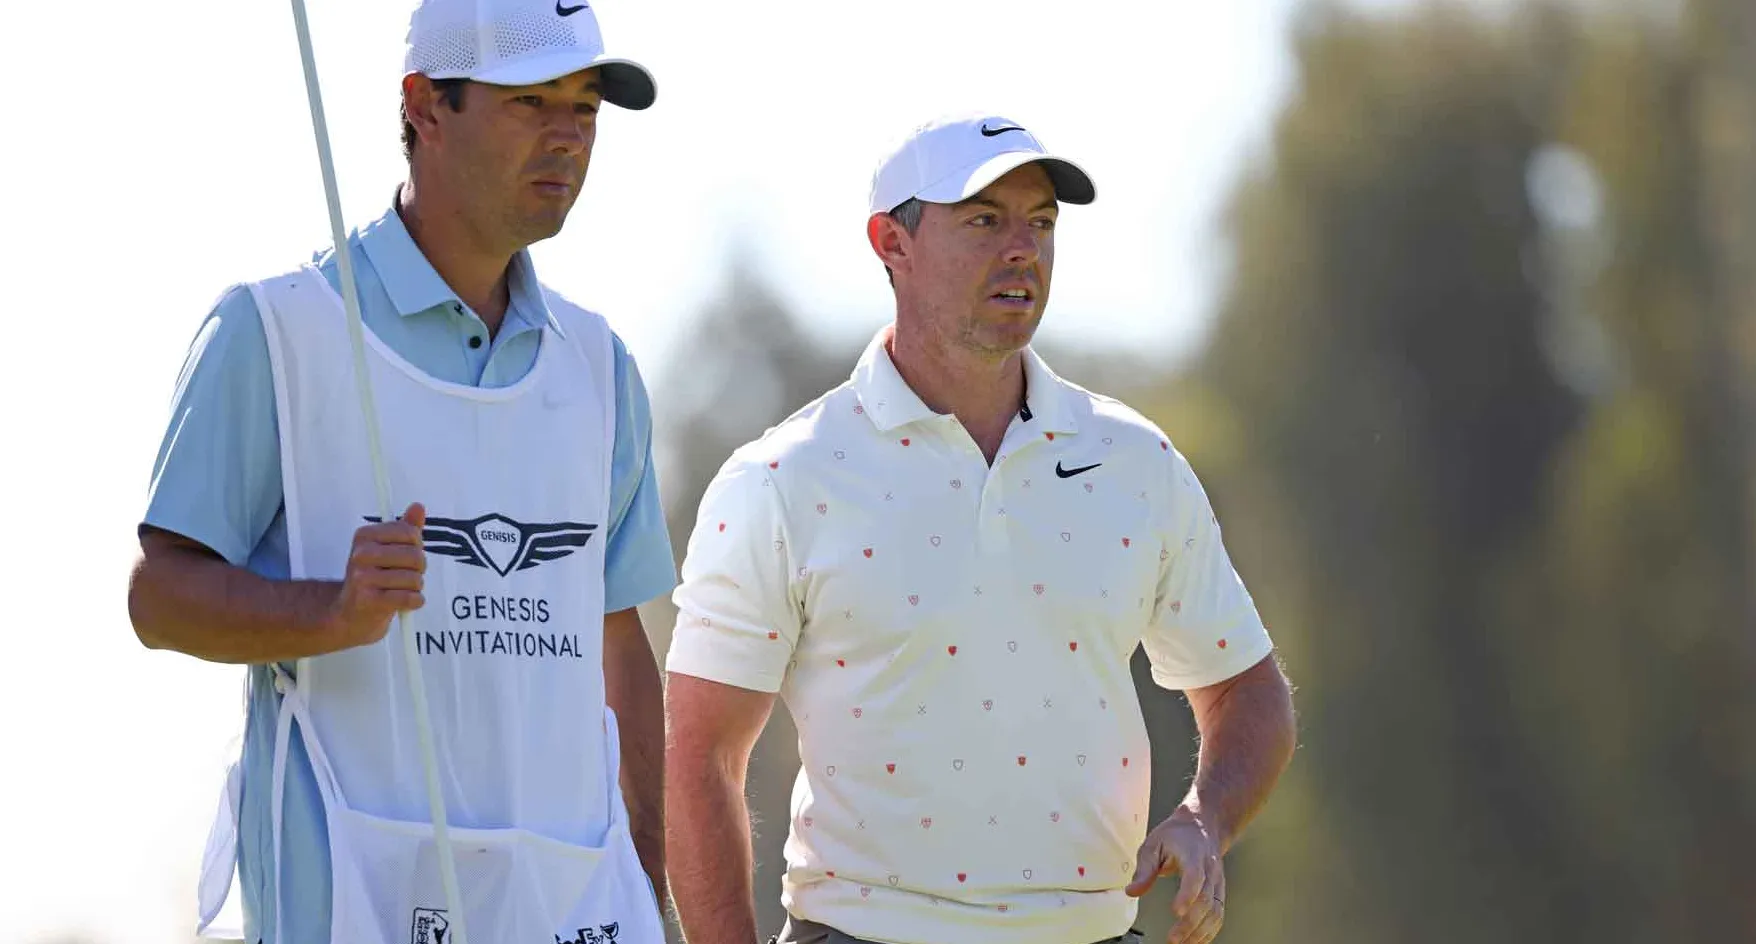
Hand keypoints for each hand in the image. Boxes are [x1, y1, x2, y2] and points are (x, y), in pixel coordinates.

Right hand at [328, 502, 426, 646]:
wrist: (349, 614)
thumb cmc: (374, 578)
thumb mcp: (387, 549)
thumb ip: (405, 528)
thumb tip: (418, 506)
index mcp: (364, 536)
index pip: (410, 533)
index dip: (417, 547)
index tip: (406, 556)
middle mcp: (361, 554)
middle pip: (415, 556)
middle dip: (419, 569)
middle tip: (406, 576)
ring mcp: (363, 578)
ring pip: (415, 579)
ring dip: (416, 588)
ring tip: (401, 590)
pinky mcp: (369, 601)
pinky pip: (410, 598)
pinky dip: (414, 602)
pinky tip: (404, 602)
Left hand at [1126, 806, 1226, 943]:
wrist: (1202, 825)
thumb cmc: (1177, 835)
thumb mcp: (1153, 844)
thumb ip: (1144, 870)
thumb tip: (1132, 891)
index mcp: (1193, 854)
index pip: (1195, 876)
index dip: (1188, 895)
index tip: (1176, 912)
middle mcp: (1210, 870)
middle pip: (1206, 900)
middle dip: (1191, 922)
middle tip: (1174, 938)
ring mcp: (1217, 881)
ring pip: (1216, 911)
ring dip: (1201, 931)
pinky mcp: (1219, 891)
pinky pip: (1219, 914)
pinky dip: (1210, 931)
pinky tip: (1196, 941)